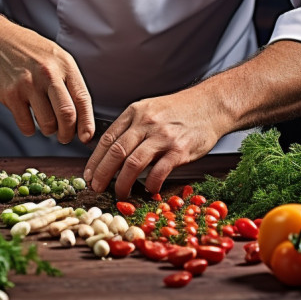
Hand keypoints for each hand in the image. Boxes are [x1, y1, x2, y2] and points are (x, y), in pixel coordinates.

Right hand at [0, 24, 95, 144]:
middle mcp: (48, 73)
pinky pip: (26, 125)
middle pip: (67, 115)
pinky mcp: (10, 94)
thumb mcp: (55, 57)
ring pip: (47, 124)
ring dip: (48, 131)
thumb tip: (80, 115)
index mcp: (64, 64)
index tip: (86, 136)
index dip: (87, 122)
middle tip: (65, 137)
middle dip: (68, 134)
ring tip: (46, 124)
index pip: (82, 99)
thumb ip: (68, 81)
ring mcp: (28, 84)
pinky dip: (29, 129)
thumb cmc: (26, 50)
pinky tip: (28, 118)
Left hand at [83, 92, 220, 197]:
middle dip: (102, 174)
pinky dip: (151, 184)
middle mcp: (146, 122)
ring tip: (120, 194)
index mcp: (134, 112)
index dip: (95, 160)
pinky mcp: (179, 149)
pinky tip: (149, 190)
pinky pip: (159, 171)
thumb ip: (131, 127)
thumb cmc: (180, 110)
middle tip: (96, 188)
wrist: (211, 105)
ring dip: (122, 183)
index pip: (108, 139)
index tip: (89, 175)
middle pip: (116, 152)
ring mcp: (163, 136)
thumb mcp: (150, 110)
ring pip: (133, 163)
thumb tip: (112, 152)